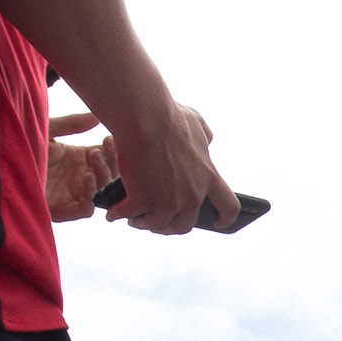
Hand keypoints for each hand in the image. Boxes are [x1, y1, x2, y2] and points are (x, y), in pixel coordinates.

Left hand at [45, 111, 116, 222]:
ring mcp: (69, 195)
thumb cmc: (17, 144)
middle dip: (112, 162)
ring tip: (93, 156)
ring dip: (104, 176)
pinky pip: (85, 210)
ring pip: (102, 193)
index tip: (109, 137)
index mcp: (76, 159)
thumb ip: (72, 124)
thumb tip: (97, 115)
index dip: (112, 149)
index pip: (106, 158)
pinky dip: (91, 196)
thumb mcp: (47, 129)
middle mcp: (76, 179)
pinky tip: (87, 178)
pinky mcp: (59, 210)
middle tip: (102, 146)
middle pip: (109, 176)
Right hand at [100, 98, 235, 234]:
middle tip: (155, 220)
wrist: (144, 116)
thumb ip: (205, 138)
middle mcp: (192, 194)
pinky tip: (112, 212)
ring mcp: (168, 201)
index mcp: (208, 176)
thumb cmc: (167, 114)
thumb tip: (207, 143)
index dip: (224, 218)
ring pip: (157, 225)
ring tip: (133, 217)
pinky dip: (118, 214)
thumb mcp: (197, 123)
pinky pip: (128, 215)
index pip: (229, 206)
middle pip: (185, 224)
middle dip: (169, 226)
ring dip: (144, 223)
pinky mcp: (143, 201)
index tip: (217, 222)